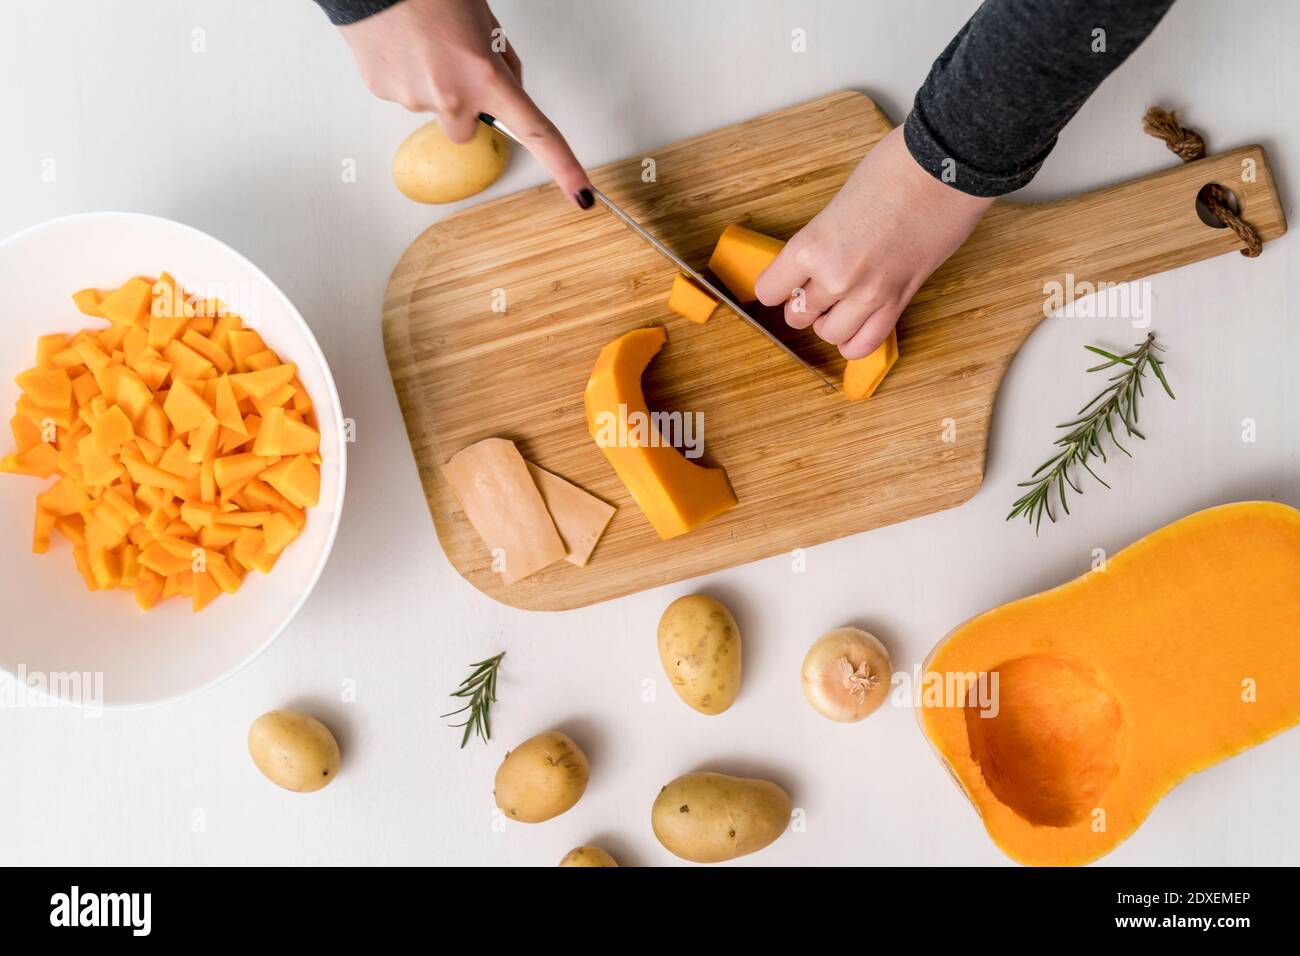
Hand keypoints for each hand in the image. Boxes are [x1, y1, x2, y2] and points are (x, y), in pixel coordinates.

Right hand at [340, 0, 591, 206]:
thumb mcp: (484, 22)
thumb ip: (502, 64)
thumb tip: (508, 89)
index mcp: (484, 76)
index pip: (535, 132)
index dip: (563, 166)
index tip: (582, 195)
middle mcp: (450, 96)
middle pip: (467, 129)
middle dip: (464, 105)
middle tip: (452, 63)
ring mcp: (414, 98)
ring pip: (434, 109)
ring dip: (433, 84)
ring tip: (422, 43)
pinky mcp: (383, 92)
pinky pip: (405, 94)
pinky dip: (406, 74)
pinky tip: (401, 45)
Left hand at [755, 126, 992, 358]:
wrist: (945, 168)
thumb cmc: (893, 170)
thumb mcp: (836, 205)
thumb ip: (820, 241)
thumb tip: (811, 264)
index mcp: (810, 247)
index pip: (769, 290)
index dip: (776, 285)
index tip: (783, 280)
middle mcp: (835, 278)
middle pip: (797, 315)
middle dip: (803, 303)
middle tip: (815, 287)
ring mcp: (869, 295)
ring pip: (829, 335)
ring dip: (829, 323)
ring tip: (838, 303)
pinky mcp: (900, 301)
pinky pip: (865, 343)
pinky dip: (854, 341)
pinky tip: (856, 324)